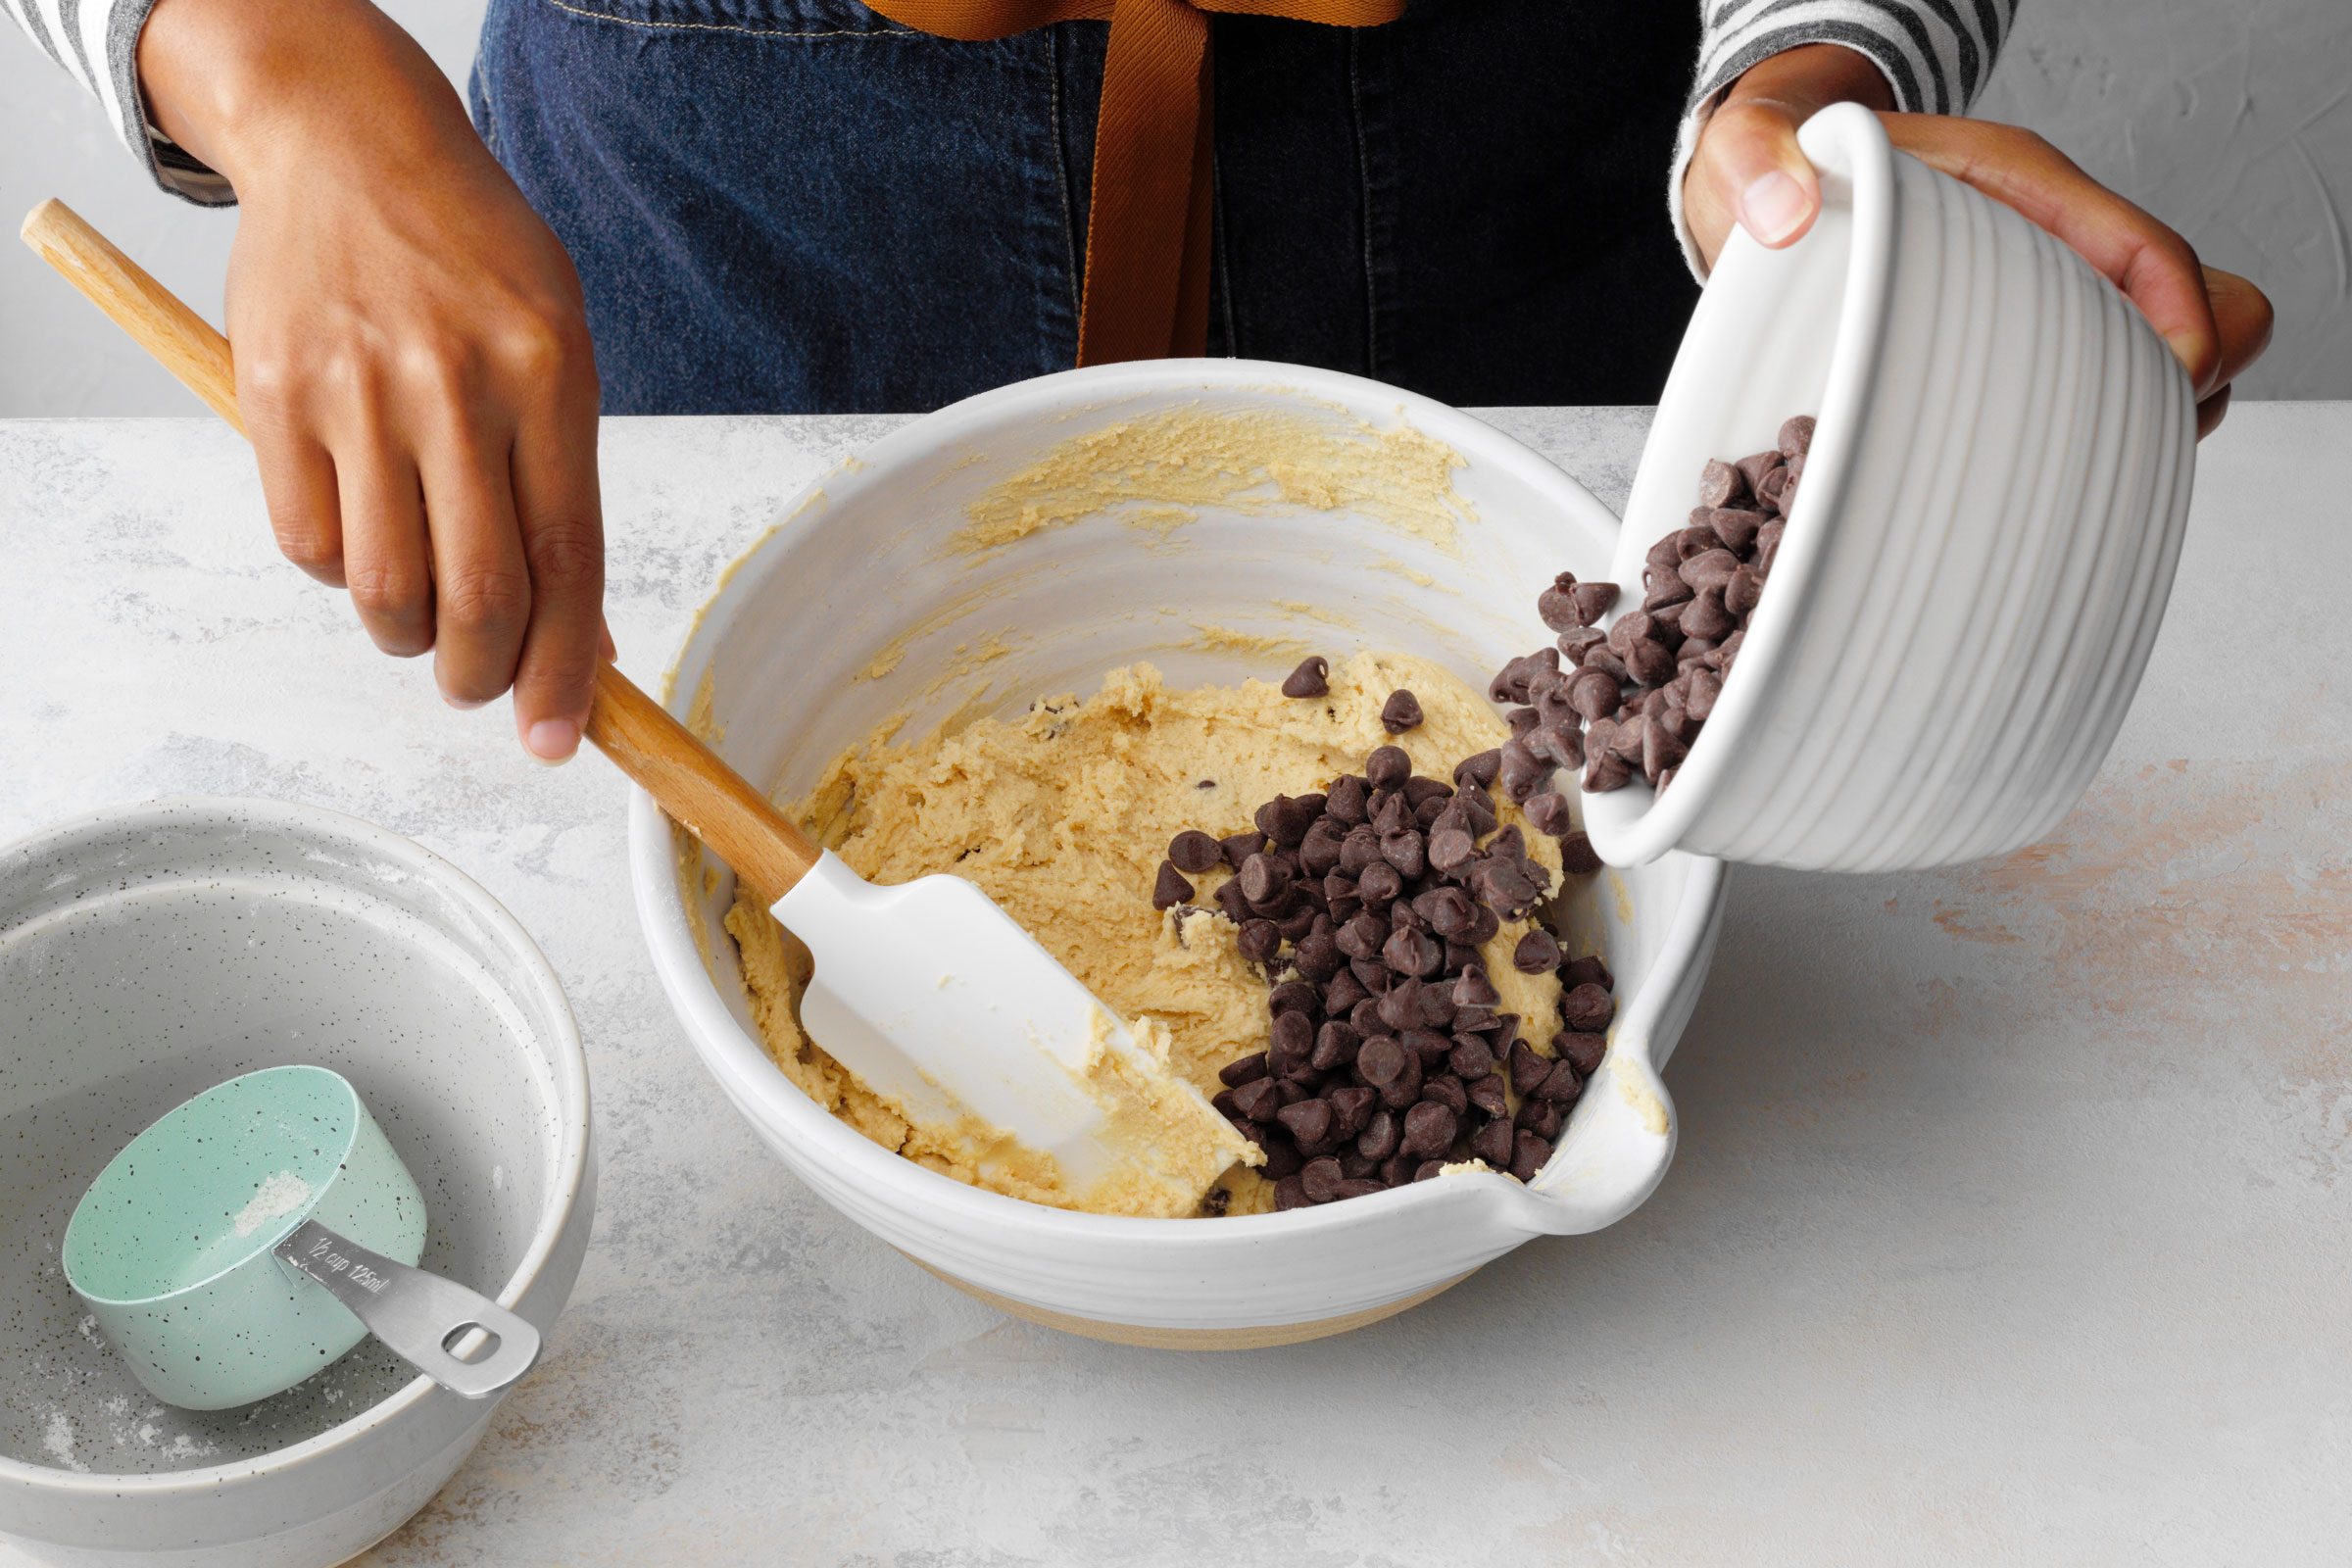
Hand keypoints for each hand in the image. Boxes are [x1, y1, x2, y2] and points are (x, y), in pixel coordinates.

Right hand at [140, 0, 608, 760]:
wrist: (351, 142)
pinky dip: (337, 574)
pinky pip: (305, 542)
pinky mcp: (273, 395)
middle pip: (478, 595)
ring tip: (423, 617)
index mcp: (548, 376)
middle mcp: (455, 387)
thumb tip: (582, 635)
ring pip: (384, 588)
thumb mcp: (556, 348)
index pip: (567, 561)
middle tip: (482, 687)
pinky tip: (361, 540)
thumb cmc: (474, 260)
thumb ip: (566, 486)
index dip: (566, 668)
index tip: (561, 735)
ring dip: (409, 637)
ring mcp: (357, 390)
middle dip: (484, 676)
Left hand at [1685, 44, 2272, 438]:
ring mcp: (2043, 295)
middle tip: (2136, 439)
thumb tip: (1779, 213)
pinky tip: (2036, 478)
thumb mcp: (1754, 147)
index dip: (2183, 316)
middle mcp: (2047, 241)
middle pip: (2194, 304)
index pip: (2141, 247)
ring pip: (2160, 358)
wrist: (1769, 177)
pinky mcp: (2017, 343)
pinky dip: (2100, 432)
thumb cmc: (1777, 163)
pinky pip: (2102, 388)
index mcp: (2012, 188)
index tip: (2181, 381)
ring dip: (2150, 416)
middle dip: (2190, 377)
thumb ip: (1756, 162)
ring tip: (2092, 470)